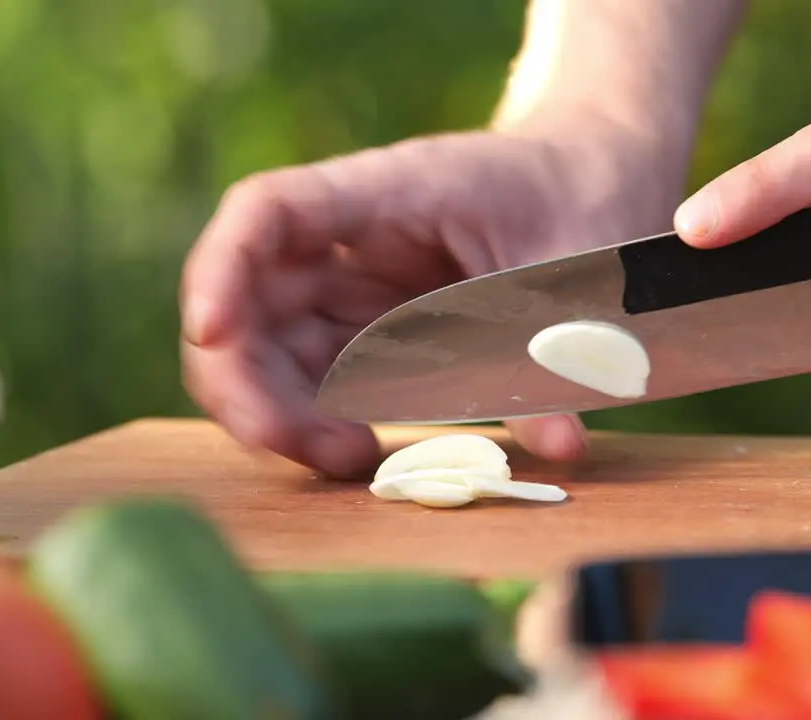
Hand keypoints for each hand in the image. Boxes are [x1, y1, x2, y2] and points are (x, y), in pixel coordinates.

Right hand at [180, 127, 679, 477]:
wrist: (599, 184)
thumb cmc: (585, 199)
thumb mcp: (581, 265)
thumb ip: (560, 349)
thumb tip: (559, 447)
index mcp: (392, 190)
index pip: (268, 211)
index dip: (220, 268)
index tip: (211, 332)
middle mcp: (353, 239)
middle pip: (250, 300)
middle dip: (250, 382)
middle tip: (312, 450)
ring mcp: (357, 287)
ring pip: (273, 351)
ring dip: (285, 415)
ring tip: (353, 460)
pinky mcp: (374, 332)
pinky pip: (319, 379)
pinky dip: (321, 422)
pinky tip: (365, 454)